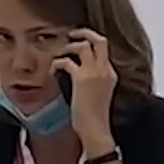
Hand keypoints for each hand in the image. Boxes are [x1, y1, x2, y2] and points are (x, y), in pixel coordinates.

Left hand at [56, 29, 116, 149]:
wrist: (96, 131)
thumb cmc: (95, 119)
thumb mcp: (98, 95)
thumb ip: (93, 82)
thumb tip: (77, 75)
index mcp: (111, 74)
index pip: (103, 50)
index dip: (89, 43)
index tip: (77, 44)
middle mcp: (105, 70)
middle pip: (99, 40)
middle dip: (84, 32)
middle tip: (70, 34)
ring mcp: (95, 73)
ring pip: (83, 45)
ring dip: (68, 46)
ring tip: (58, 53)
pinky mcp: (82, 79)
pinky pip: (67, 61)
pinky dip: (57, 62)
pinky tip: (52, 70)